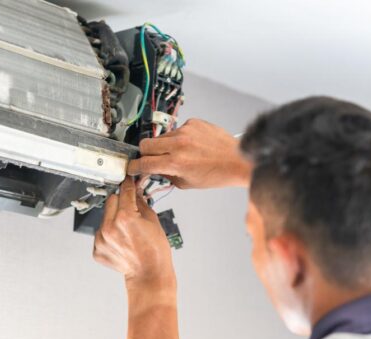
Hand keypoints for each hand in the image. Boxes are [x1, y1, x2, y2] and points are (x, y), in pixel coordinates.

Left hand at [93, 176, 175, 289]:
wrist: (149, 274)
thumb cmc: (155, 251)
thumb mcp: (153, 221)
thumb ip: (140, 203)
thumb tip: (135, 191)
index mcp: (125, 217)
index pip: (124, 191)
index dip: (128, 184)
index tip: (128, 181)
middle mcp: (109, 227)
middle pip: (111, 201)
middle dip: (121, 203)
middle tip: (131, 212)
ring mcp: (101, 240)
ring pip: (105, 217)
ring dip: (114, 219)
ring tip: (127, 232)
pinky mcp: (97, 249)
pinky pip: (101, 233)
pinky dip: (110, 235)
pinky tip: (122, 242)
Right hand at [127, 118, 251, 188]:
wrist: (238, 160)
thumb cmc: (217, 174)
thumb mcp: (188, 183)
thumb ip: (167, 176)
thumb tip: (154, 171)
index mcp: (176, 163)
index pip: (144, 163)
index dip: (135, 167)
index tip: (132, 168)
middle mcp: (179, 145)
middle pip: (145, 144)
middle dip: (145, 153)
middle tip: (151, 159)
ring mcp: (186, 131)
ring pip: (161, 137)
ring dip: (164, 146)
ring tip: (179, 153)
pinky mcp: (193, 123)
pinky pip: (177, 130)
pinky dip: (179, 138)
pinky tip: (191, 146)